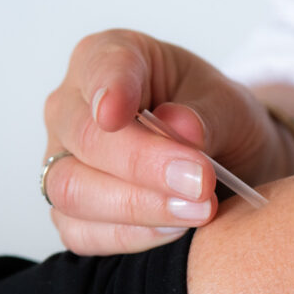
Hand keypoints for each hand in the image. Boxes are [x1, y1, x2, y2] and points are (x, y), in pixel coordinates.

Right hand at [43, 29, 288, 254]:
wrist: (226, 160)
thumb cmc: (218, 118)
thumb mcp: (229, 104)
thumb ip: (207, 114)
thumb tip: (180, 128)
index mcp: (109, 57)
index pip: (99, 66)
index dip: (108, 89)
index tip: (117, 113)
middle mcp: (73, 107)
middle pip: (84, 138)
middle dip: (143, 164)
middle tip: (200, 180)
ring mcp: (64, 161)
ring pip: (72, 190)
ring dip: (139, 207)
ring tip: (198, 210)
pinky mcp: (73, 212)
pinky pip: (83, 232)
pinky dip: (131, 236)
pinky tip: (175, 229)